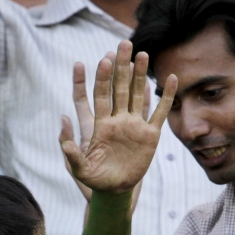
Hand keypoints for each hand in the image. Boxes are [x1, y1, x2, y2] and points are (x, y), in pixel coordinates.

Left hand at [61, 41, 173, 195]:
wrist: (115, 191)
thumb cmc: (95, 181)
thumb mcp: (81, 170)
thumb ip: (72, 154)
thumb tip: (63, 125)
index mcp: (99, 126)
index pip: (97, 97)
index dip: (98, 79)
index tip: (100, 60)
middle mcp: (117, 121)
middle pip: (119, 89)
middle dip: (120, 67)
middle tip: (123, 43)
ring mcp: (134, 126)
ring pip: (139, 95)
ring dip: (141, 75)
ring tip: (143, 54)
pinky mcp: (150, 135)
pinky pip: (160, 113)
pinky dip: (166, 97)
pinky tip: (172, 79)